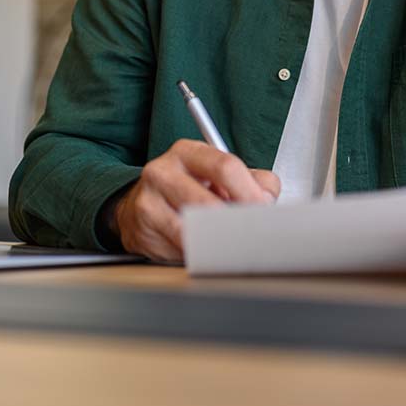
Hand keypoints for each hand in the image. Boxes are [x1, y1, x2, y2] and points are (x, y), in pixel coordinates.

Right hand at [110, 139, 279, 262]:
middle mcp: (164, 170)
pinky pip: (179, 247)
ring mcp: (149, 199)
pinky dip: (197, 253)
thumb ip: (252, 181)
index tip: (261, 210)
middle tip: (247, 232)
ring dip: (216, 240)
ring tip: (225, 241)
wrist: (139, 206)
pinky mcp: (142, 227)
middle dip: (234, 222)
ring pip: (194, 229)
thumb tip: (267, 198)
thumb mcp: (218, 176)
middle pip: (209, 201)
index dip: (249, 193)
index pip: (226, 167)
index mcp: (188, 152)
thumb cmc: (185, 189)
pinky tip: (201, 248)